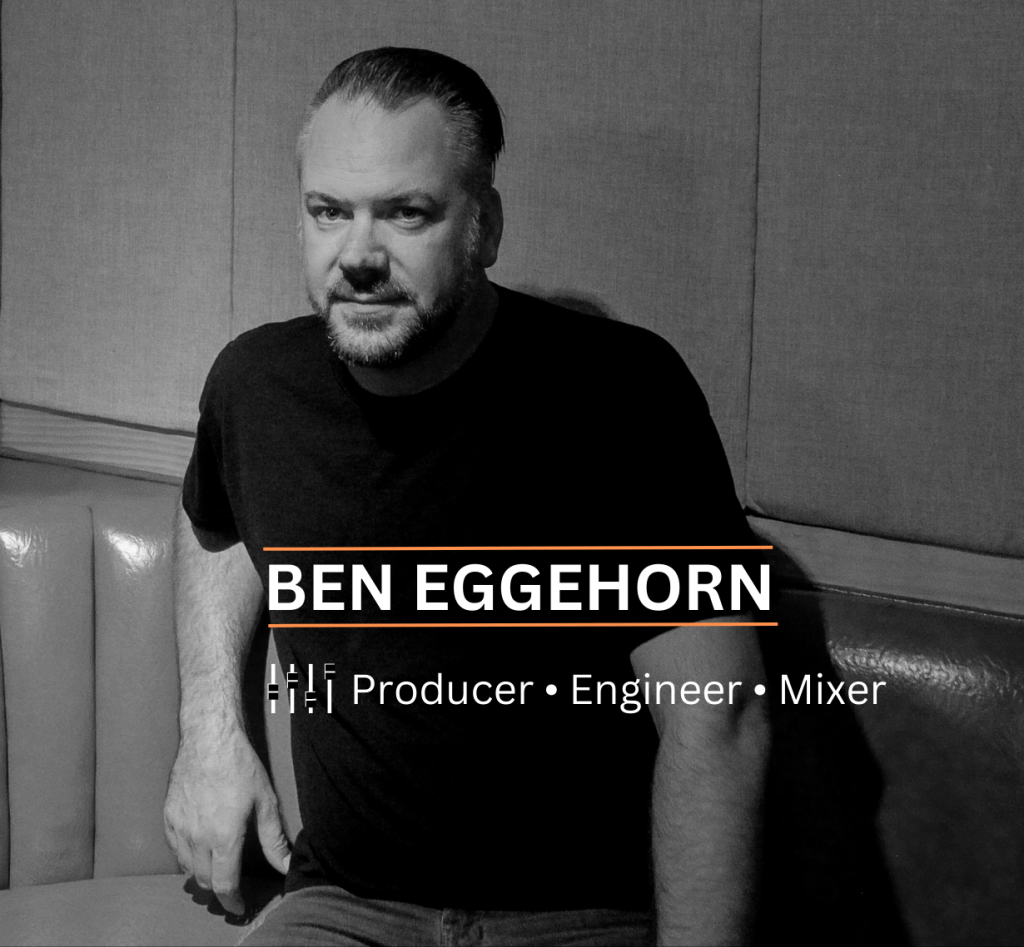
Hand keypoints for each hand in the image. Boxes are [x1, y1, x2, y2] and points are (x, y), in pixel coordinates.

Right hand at [164, 724, 290, 914]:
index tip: (238, 907)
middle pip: (204, 880)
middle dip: (218, 888)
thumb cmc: (240, 766)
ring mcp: (179, 828)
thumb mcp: (266, 802)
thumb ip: (274, 839)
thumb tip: (286, 866)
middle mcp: (197, 838)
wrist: (209, 739)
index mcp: (223, 838)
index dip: (232, 901)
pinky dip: (186, 857)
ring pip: (187, 867)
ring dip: (201, 874)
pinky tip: (199, 848)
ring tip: (217, 868)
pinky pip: (175, 849)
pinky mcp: (168, 817)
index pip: (223, 885)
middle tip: (231, 885)